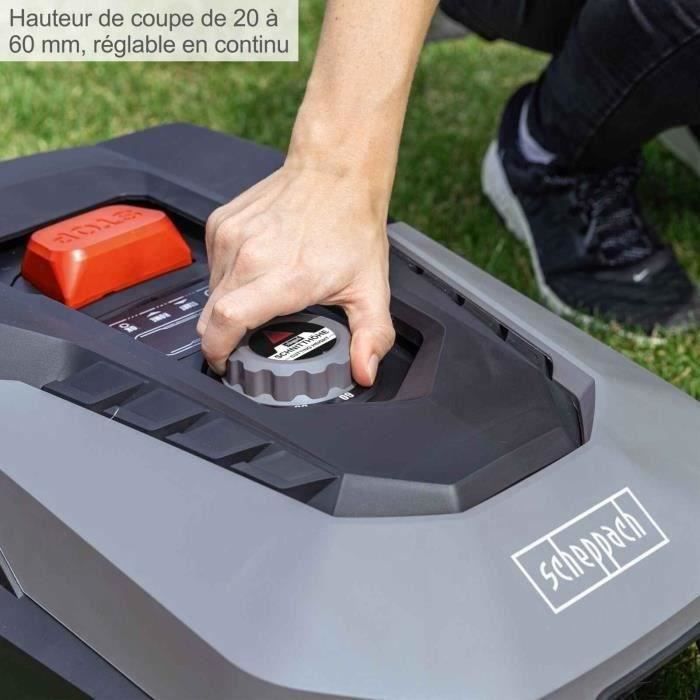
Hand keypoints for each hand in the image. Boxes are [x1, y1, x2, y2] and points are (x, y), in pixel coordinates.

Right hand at [197, 162, 394, 384]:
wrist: (336, 173)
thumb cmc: (352, 225)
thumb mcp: (371, 288)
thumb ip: (372, 335)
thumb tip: (364, 371)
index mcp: (284, 277)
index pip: (226, 321)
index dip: (217, 350)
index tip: (223, 363)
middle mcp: (251, 256)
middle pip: (211, 314)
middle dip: (222, 335)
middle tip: (246, 339)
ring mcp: (232, 236)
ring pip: (209, 291)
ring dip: (226, 305)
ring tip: (259, 299)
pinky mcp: (221, 223)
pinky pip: (212, 266)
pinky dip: (226, 278)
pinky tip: (254, 271)